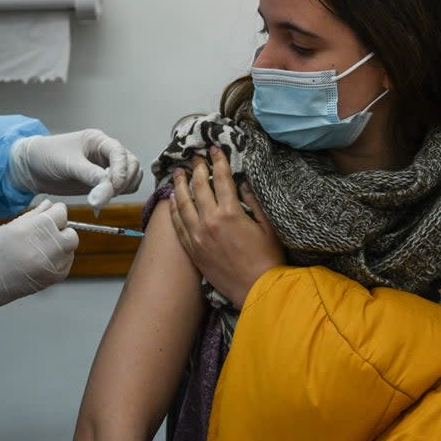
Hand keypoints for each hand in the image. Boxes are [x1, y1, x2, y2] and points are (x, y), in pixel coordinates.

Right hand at [0, 200, 78, 320]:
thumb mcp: (8, 227)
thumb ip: (33, 216)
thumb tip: (49, 205)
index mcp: (32, 230)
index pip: (61, 213)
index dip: (54, 212)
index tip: (47, 215)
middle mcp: (45, 250)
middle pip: (71, 233)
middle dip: (61, 230)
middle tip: (44, 232)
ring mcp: (48, 268)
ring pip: (70, 250)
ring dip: (61, 246)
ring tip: (40, 247)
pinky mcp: (47, 282)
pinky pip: (65, 266)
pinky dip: (59, 261)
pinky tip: (41, 259)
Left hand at [7, 130, 142, 208]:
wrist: (32, 168)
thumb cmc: (46, 156)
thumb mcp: (67, 164)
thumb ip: (89, 175)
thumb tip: (107, 191)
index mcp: (98, 140)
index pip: (120, 153)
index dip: (120, 170)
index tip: (112, 186)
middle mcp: (105, 152)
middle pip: (132, 164)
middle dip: (123, 180)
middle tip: (105, 194)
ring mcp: (106, 167)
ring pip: (131, 176)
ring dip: (124, 188)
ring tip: (103, 197)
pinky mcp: (103, 181)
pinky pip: (123, 187)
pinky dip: (119, 194)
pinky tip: (102, 199)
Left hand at [170, 147, 284, 308]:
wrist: (257, 291)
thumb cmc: (268, 259)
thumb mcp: (268, 226)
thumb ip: (253, 202)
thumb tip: (241, 183)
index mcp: (231, 212)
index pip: (221, 178)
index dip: (218, 161)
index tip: (215, 150)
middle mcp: (210, 221)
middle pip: (199, 187)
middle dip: (197, 169)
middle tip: (195, 159)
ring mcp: (198, 236)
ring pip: (182, 204)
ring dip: (179, 186)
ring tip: (178, 174)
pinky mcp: (193, 250)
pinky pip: (178, 225)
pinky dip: (173, 210)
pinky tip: (172, 201)